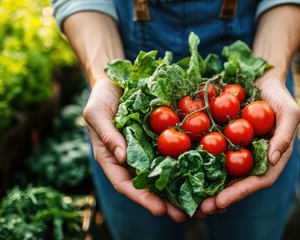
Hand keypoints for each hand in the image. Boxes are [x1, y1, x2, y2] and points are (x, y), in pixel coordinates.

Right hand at [83, 77, 187, 221]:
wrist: (117, 81)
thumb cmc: (101, 98)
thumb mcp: (96, 113)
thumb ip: (107, 134)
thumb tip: (122, 158)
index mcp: (112, 159)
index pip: (126, 184)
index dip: (142, 199)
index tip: (159, 210)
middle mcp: (132, 159)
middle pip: (149, 186)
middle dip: (166, 202)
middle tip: (186, 215)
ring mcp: (148, 150)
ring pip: (164, 174)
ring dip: (180, 189)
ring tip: (199, 203)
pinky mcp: (161, 139)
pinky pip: (174, 153)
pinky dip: (186, 165)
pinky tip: (202, 173)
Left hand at [196, 77, 299, 217]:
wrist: (261, 79)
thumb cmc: (280, 96)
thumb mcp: (290, 112)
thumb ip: (285, 135)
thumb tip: (274, 160)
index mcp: (271, 159)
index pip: (257, 181)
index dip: (239, 193)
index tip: (220, 202)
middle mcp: (253, 159)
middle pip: (236, 184)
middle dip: (219, 198)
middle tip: (200, 210)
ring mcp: (237, 151)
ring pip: (221, 174)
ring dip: (207, 188)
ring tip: (189, 200)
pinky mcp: (223, 140)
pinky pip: (210, 153)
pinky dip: (198, 164)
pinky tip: (182, 171)